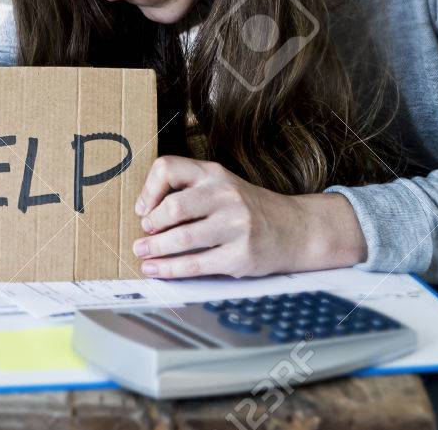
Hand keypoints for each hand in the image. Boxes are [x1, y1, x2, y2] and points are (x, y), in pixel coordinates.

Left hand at [131, 156, 366, 277]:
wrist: (295, 229)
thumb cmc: (249, 208)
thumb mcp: (221, 185)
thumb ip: (189, 189)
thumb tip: (145, 209)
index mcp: (214, 174)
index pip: (168, 168)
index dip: (148, 190)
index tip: (144, 208)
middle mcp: (225, 195)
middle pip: (173, 207)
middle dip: (151, 225)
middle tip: (144, 235)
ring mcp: (235, 226)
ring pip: (182, 239)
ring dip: (155, 250)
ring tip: (143, 254)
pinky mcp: (240, 255)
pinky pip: (196, 265)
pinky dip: (170, 270)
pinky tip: (157, 270)